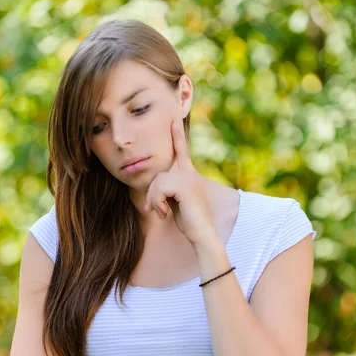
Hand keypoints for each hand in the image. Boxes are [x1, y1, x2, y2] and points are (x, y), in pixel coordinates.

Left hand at [144, 120, 216, 246]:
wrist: (203, 235)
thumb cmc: (190, 222)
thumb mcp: (175, 203)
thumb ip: (167, 191)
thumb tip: (152, 189)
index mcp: (190, 176)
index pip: (182, 152)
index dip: (177, 136)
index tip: (173, 120)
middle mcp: (191, 174)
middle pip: (159, 174)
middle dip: (152, 194)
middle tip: (156, 210)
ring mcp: (189, 179)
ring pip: (157, 181)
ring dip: (154, 200)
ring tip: (161, 212)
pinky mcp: (185, 187)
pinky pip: (160, 188)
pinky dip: (157, 202)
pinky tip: (164, 213)